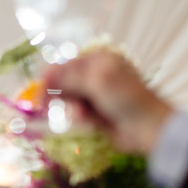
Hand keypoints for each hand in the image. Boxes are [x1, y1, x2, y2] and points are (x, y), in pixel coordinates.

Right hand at [41, 51, 172, 153]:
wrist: (148, 128)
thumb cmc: (127, 98)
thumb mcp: (97, 80)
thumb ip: (69, 77)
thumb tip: (44, 75)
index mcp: (99, 60)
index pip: (66, 64)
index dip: (51, 76)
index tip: (39, 90)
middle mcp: (97, 75)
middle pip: (65, 82)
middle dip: (62, 94)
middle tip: (49, 105)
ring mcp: (97, 95)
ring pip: (70, 100)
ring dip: (73, 108)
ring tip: (83, 116)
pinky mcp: (97, 113)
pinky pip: (78, 113)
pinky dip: (81, 118)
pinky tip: (89, 122)